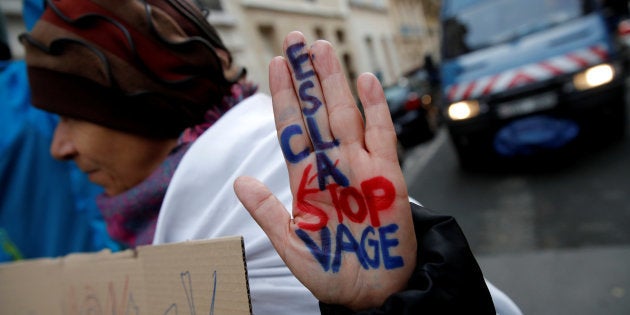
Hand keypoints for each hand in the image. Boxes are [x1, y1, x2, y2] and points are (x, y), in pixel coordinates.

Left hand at [234, 31, 415, 309]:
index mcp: (306, 181)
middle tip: (296, 41)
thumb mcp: (291, 245)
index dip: (283, 98)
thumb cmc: (331, 271)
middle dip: (305, 78)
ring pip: (345, 115)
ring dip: (333, 83)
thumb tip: (240, 180)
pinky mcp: (388, 177)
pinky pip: (382, 136)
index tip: (275, 65)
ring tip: (321, 50)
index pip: (291, 129)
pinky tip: (365, 80)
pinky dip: (376, 108)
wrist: (371, 292)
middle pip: (316, 113)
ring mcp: (361, 168)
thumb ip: (268, 213)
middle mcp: (332, 167)